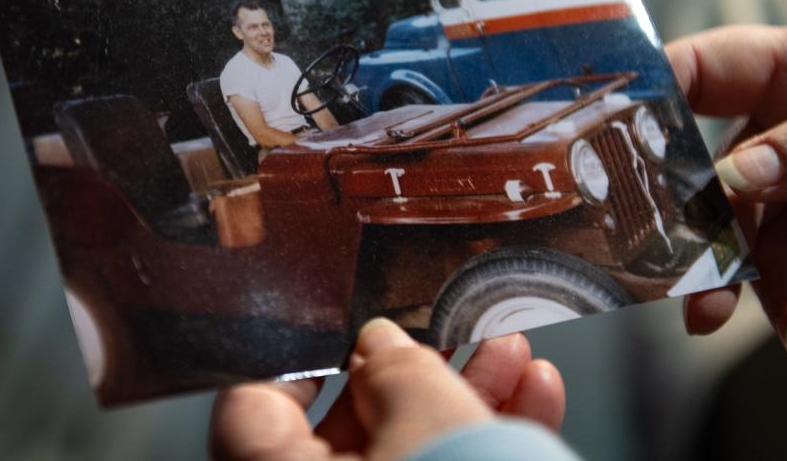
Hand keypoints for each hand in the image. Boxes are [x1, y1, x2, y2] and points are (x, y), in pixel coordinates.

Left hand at [209, 318, 564, 459]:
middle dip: (415, 375)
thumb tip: (381, 345)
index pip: (255, 406)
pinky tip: (532, 408)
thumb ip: (397, 373)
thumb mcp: (430, 426)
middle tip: (458, 342)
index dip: (306, 359)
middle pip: (347, 435)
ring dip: (465, 405)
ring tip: (517, 365)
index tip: (354, 338)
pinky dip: (481, 453)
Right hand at [666, 23, 786, 357]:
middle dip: (700, 232)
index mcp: (785, 67)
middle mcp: (779, 127)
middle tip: (681, 277)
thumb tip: (730, 179)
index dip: (646, 99)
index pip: (691, 72)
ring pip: (752, 237)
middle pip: (709, 176)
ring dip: (764, 288)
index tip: (607, 141)